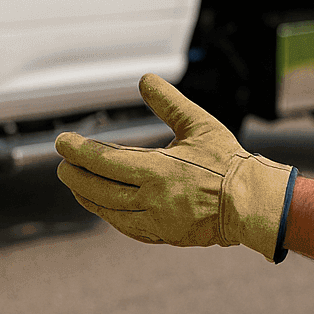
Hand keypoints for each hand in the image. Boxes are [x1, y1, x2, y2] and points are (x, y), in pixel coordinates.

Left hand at [55, 75, 294, 260]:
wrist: (251, 203)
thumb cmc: (227, 161)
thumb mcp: (199, 124)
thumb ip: (169, 102)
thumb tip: (145, 79)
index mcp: (158, 171)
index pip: (104, 161)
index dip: (79, 152)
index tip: (62, 142)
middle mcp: (151, 200)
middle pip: (99, 189)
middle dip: (75, 176)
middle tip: (62, 165)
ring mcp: (156, 222)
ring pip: (108, 212)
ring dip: (88, 197)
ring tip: (75, 184)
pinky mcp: (164, 235)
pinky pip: (127, 227)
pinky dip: (110, 215)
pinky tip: (104, 207)